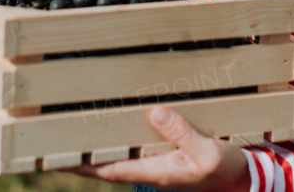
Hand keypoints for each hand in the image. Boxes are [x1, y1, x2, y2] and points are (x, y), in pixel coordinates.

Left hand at [63, 105, 250, 191]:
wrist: (243, 179)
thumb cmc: (224, 169)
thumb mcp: (207, 151)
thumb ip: (181, 132)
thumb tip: (154, 113)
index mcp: (154, 171)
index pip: (105, 170)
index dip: (78, 164)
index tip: (52, 157)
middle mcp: (148, 168)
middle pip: (103, 163)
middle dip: (78, 154)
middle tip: (50, 138)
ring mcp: (154, 163)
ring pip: (117, 153)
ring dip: (96, 144)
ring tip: (71, 127)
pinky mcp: (163, 155)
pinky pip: (134, 146)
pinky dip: (118, 137)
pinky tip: (110, 124)